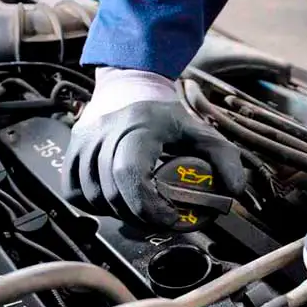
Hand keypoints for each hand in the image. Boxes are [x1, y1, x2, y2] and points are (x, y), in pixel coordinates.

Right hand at [61, 68, 244, 227]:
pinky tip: (114, 203)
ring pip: (91, 196)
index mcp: (138, 127)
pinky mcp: (72, 150)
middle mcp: (105, 132)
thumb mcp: (202, 131)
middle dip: (138, 217)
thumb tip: (234, 191)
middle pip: (111, 193)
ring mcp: (84, 141)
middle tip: (160, 220)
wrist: (131, 85)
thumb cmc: (166, 115)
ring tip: (140, 212)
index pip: (130, 174)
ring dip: (116, 213)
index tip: (169, 218)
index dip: (147, 206)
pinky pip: (73, 191)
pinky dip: (92, 205)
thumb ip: (225, 159)